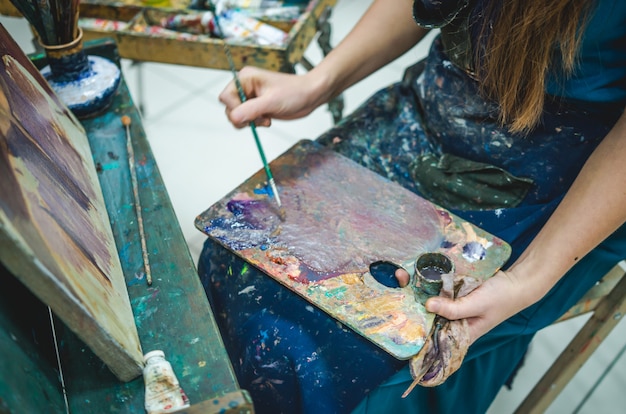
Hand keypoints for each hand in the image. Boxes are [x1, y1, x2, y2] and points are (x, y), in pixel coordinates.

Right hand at [218, 66, 328, 128]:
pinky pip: (246, 120)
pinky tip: (268, 120)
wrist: (310, 96)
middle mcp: (245, 87)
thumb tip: (233, 117)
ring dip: (250, 122)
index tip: (250, 115)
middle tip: (260, 118)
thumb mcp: (272, 101)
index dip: (234, 109)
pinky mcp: (256, 107)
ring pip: (237, 116)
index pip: (226, 97)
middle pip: (229, 108)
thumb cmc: (295, 92)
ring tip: (266, 119)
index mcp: (245, 78)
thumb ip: (251, 109)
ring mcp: (250, 98)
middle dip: (243, 117)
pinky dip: (255, 124)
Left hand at [395, 267, 533, 343]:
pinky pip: (439, 288)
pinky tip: (417, 271)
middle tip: (399, 280)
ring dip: (418, 287)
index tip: (397, 313)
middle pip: (427, 314)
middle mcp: (452, 320)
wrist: (519, 282)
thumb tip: (428, 305)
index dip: (414, 327)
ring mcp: (453, 305)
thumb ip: (453, 308)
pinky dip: (430, 281)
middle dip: (411, 299)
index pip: (431, 336)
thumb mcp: (477, 304)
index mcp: (458, 332)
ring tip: (402, 274)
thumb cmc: (502, 299)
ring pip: (431, 299)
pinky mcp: (455, 292)